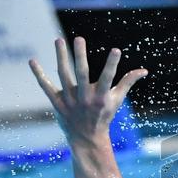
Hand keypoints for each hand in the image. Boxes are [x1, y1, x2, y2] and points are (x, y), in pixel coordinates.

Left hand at [29, 37, 147, 147]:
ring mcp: (70, 101)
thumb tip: (144, 70)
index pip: (108, 78)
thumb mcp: (117, 100)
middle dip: (80, 56)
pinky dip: (39, 74)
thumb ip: (128, 82)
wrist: (87, 138)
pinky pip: (46, 87)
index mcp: (101, 97)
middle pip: (81, 74)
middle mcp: (85, 98)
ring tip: (58, 40)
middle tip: (79, 38)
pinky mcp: (57, 103)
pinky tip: (33, 61)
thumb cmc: (104, 115)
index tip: (116, 50)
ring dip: (61, 57)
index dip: (112, 65)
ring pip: (63, 75)